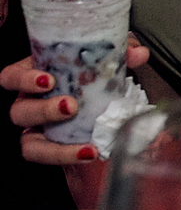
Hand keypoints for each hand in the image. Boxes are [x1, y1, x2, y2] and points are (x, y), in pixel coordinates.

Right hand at [2, 37, 149, 164]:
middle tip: (71, 106)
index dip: (24, 80)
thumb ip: (119, 52)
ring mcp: (37, 129)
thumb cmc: (89, 73)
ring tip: (85, 145)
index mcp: (36, 77)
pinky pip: (49, 157)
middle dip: (44, 110)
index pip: (12, 77)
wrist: (99, 97)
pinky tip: (90, 153)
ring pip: (30, 143)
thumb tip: (138, 53)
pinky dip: (68, 156)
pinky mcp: (49, 147)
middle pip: (20, 111)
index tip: (48, 80)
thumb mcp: (102, 59)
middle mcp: (30, 103)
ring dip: (56, 147)